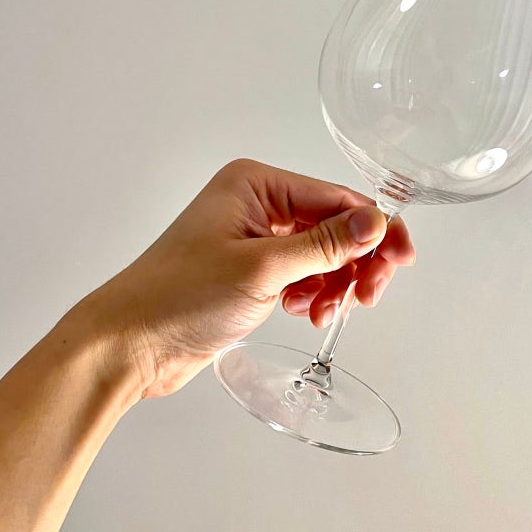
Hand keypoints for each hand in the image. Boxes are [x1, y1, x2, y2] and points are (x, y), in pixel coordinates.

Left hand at [79, 159, 414, 398]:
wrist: (129, 345)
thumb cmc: (179, 297)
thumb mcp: (262, 268)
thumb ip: (324, 244)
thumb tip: (375, 221)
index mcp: (256, 185)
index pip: (335, 198)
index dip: (374, 229)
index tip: (401, 259)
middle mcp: (257, 205)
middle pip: (333, 226)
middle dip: (354, 262)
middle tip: (368, 296)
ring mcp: (254, 239)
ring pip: (322, 255)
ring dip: (334, 284)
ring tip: (323, 312)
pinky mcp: (252, 272)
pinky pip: (303, 275)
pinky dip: (314, 294)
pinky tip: (305, 313)